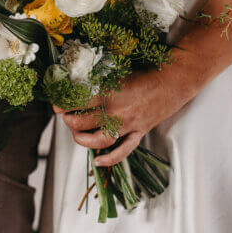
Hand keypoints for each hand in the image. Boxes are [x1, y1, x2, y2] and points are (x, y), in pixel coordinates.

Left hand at [55, 64, 199, 166]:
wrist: (174, 80)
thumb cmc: (147, 71)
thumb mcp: (119, 71)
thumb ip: (99, 79)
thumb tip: (78, 82)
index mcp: (109, 94)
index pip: (77, 102)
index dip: (62, 103)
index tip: (56, 102)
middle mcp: (116, 113)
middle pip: (82, 123)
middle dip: (68, 119)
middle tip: (65, 114)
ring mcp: (128, 126)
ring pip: (97, 141)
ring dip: (81, 139)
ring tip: (76, 132)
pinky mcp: (139, 133)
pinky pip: (123, 151)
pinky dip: (109, 159)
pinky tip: (97, 162)